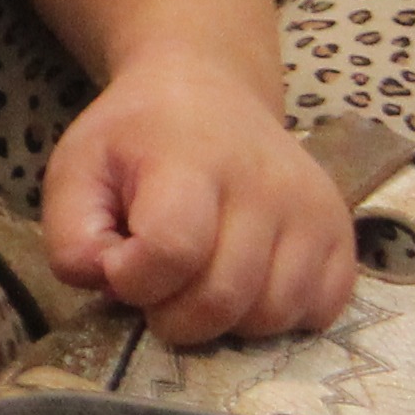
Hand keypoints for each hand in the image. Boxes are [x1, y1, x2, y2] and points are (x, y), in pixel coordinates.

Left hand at [38, 64, 357, 347]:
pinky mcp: (343, 235)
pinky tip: (247, 284)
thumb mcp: (76, 169)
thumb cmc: (137, 139)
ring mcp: (313, 212)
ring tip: (199, 282)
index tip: (118, 267)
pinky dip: (278, 317)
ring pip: (273, 315)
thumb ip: (71, 237)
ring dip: (225, 322)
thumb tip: (105, 283)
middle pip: (224, 298)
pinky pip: (319, 312)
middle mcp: (266, 186)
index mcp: (192, 161)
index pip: (173, 250)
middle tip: (157, 289)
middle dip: (174, 317)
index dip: (134, 281)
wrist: (207, 93)